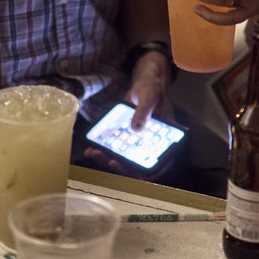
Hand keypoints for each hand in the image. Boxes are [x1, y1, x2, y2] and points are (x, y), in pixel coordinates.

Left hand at [82, 54, 174, 176]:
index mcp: (166, 139)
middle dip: (123, 167)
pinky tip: (92, 148)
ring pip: (125, 159)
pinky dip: (104, 149)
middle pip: (139, 164)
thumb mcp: (149, 98)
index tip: (137, 175)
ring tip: (95, 153)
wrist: (142, 84)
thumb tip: (136, 129)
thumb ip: (144, 112)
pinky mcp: (126, 139)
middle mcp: (152, 145)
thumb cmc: (151, 89)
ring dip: (109, 159)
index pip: (161, 162)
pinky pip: (116, 149)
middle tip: (111, 162)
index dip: (150, 172)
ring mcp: (138, 143)